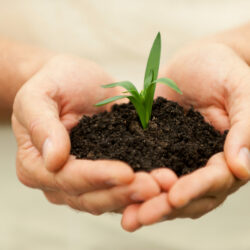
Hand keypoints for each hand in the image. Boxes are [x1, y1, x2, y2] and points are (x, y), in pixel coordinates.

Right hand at [12, 54, 159, 214]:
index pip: (67, 178)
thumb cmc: (53, 83)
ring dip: (137, 195)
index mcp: (36, 164)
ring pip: (109, 197)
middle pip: (90, 197)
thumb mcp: (38, 96)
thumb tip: (53, 160)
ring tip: (165, 186)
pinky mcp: (104, 171)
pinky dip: (141, 187)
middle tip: (155, 186)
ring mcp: (83, 179)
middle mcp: (58, 179)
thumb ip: (41, 125)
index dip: (96, 177)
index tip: (126, 173)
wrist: (70, 80)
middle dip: (123, 193)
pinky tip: (163, 182)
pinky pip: (122, 186)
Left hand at [121, 42, 249, 230]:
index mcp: (228, 154)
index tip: (174, 196)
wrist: (197, 60)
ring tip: (126, 217)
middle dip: (165, 206)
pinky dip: (135, 184)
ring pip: (166, 189)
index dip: (196, 189)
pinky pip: (147, 170)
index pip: (215, 180)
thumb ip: (245, 126)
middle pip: (188, 194)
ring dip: (147, 203)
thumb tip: (242, 168)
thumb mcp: (241, 89)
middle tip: (139, 217)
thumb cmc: (223, 68)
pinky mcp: (159, 149)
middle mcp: (203, 163)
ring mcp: (180, 158)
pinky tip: (117, 193)